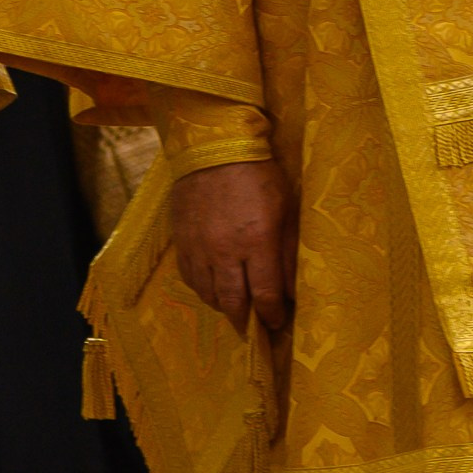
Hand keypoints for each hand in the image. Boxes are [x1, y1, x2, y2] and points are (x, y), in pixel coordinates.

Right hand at [171, 159, 294, 334]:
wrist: (214, 147)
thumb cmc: (259, 175)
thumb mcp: (285, 210)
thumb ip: (287, 252)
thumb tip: (292, 290)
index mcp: (257, 242)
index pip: (265, 296)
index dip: (272, 315)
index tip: (277, 322)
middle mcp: (226, 251)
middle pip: (233, 302)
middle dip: (245, 320)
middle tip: (252, 325)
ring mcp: (199, 247)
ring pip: (208, 293)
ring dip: (222, 306)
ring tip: (233, 307)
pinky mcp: (181, 240)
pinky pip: (189, 276)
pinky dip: (202, 288)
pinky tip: (212, 287)